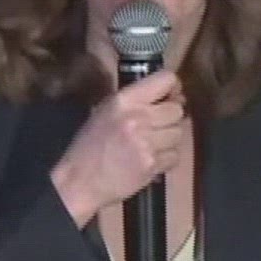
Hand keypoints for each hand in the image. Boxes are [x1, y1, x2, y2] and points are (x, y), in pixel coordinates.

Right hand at [50, 68, 187, 226]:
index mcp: (124, 100)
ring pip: (178, 133)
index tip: (170, 96)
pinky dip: (166, 158)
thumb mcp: (105, 111)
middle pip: (177, 109)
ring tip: (152, 144)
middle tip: (158, 125)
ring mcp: (146, 142)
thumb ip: (134, 100)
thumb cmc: (90, 145)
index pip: (166, 79)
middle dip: (170, 117)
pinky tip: (151, 159)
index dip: (173, 87)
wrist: (81, 181)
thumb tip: (168, 95)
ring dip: (169, 139)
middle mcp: (138, 117)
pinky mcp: (152, 164)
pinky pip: (174, 155)